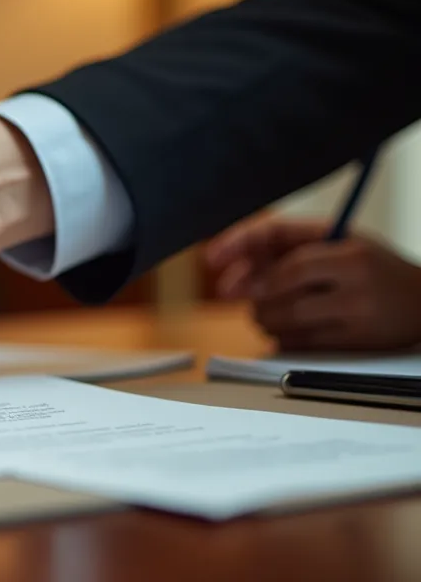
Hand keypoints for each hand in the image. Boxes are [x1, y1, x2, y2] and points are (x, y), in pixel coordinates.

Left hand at [206, 216, 420, 350]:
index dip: (240, 247)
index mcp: (348, 245)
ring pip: (285, 316)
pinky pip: (300, 342)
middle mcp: (354, 275)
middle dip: (253, 293)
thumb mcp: (340, 243)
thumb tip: (238, 274)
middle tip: (244, 297)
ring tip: (264, 314)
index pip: (281, 241)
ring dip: (263, 317)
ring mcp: (357, 309)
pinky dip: (281, 337)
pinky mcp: (356, 341)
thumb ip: (289, 249)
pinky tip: (283, 331)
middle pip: (279, 284)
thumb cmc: (373, 269)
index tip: (210, 259)